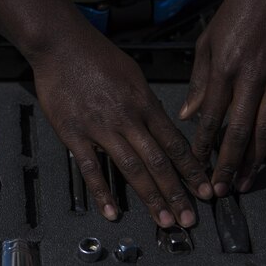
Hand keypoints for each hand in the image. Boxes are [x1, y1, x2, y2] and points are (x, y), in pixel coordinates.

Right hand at [31, 29, 209, 227]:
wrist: (61, 44)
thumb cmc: (96, 56)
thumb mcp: (133, 75)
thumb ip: (148, 104)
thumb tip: (161, 125)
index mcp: (144, 103)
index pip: (175, 143)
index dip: (191, 170)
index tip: (204, 190)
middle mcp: (127, 118)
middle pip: (158, 162)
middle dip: (177, 193)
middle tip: (190, 218)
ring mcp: (100, 128)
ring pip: (132, 169)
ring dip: (150, 198)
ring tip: (164, 220)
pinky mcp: (74, 134)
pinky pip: (91, 168)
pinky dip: (102, 192)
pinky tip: (112, 212)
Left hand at [179, 0, 265, 195]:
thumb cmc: (237, 13)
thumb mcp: (208, 42)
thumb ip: (200, 81)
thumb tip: (186, 115)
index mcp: (224, 69)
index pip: (211, 118)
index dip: (203, 147)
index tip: (196, 170)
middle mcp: (251, 77)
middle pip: (237, 131)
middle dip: (226, 165)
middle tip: (219, 190)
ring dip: (255, 161)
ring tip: (246, 185)